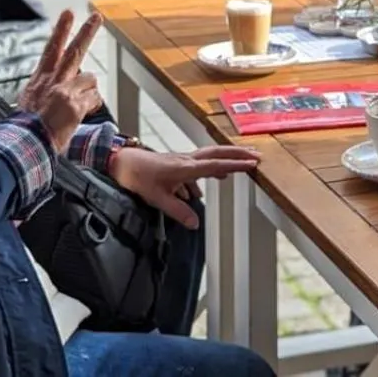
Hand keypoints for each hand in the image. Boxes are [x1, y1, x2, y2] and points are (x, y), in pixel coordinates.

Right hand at [19, 10, 105, 153]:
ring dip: (89, 91)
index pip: (51, 49)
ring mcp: (64, 90)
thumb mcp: (27, 103)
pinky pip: (94, 98)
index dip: (61, 30)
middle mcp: (52, 81)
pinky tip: (81, 114)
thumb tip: (54, 91)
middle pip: (74, 50)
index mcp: (39, 80)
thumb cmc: (25, 129)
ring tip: (77, 106)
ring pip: (89, 79)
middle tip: (97, 16)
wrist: (24, 143)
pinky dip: (92, 105)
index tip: (68, 13)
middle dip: (86, 32)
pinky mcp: (74, 104)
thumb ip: (43, 91)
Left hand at [108, 146, 261, 228]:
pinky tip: (203, 188)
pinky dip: (208, 169)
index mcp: (185, 168)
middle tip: (256, 156)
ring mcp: (182, 159)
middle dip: (238, 154)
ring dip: (226, 158)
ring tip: (240, 164)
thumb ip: (177, 211)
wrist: (120, 161)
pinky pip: (198, 164)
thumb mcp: (157, 198)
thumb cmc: (137, 176)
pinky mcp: (176, 162)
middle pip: (218, 153)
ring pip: (210, 156)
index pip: (215, 165)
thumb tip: (195, 223)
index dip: (235, 166)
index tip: (252, 165)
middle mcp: (186, 160)